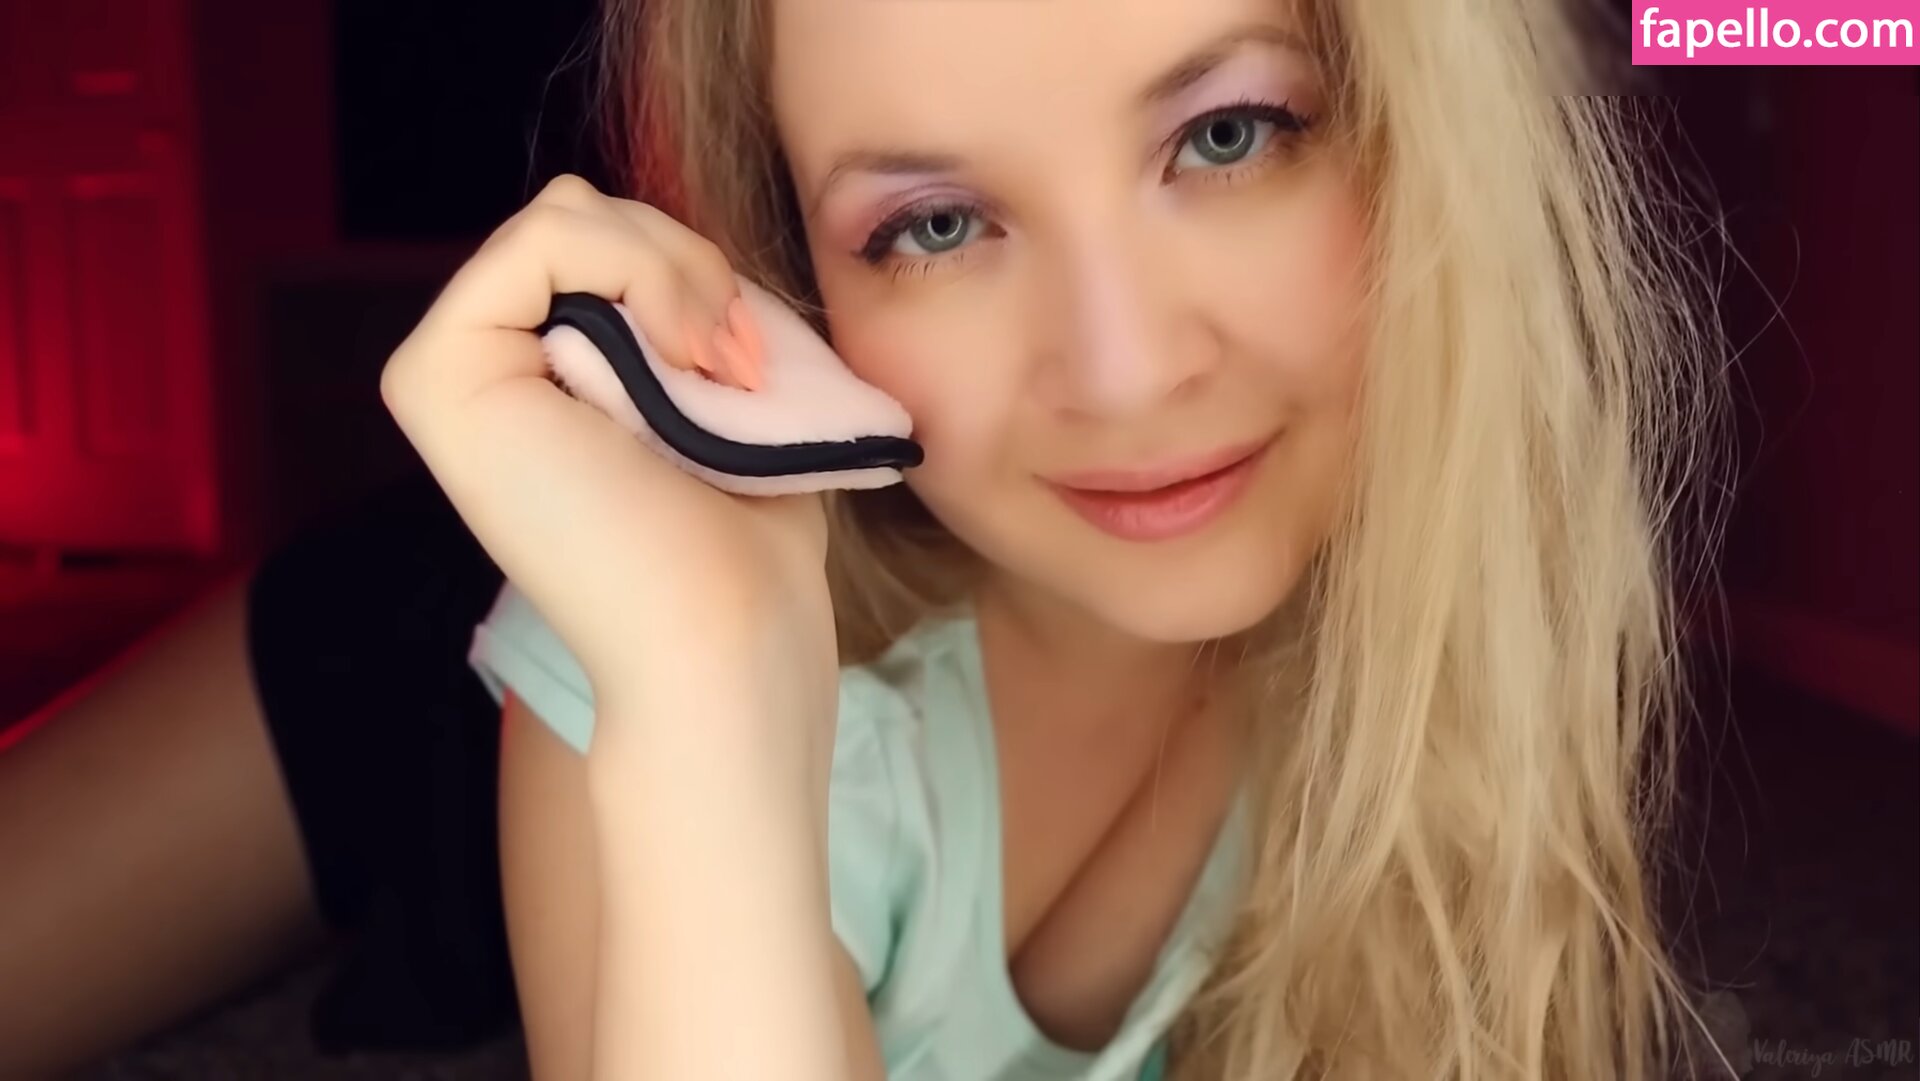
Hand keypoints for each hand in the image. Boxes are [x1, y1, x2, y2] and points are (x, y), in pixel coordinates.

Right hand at [380, 174, 834, 705]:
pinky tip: (680, 360)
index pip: (603, 238)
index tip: (752, 363)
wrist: (725, 639)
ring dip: (675, 273)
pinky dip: (640, 270)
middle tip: (738, 368)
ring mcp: (445, 374)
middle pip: (583, 211)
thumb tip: (678, 246)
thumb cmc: (744, 546)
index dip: (693, 270)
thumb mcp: (716, 397)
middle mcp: (477, 375)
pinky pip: (544, 234)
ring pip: (568, 212)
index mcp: (533, 381)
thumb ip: (676, 315)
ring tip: (715, 373)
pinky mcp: (437, 377)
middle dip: (687, 264)